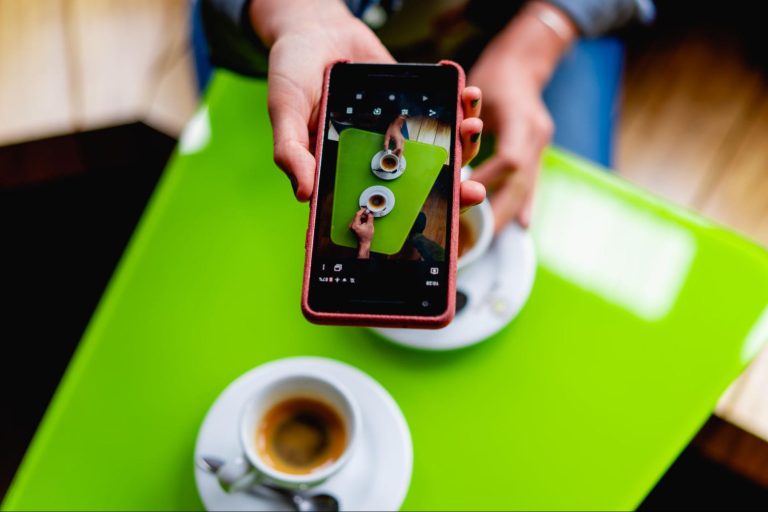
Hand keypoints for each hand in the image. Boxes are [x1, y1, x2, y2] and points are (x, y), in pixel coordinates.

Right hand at [252, 0, 485, 209]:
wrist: (316, 28)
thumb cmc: (292, 71)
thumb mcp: (283, 109)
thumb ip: (290, 151)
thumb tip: (303, 194)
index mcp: (345, 171)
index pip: (379, 207)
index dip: (407, 220)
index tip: (437, 219)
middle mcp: (375, 158)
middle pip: (418, 186)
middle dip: (450, 191)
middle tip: (472, 189)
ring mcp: (397, 133)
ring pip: (437, 151)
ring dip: (462, 145)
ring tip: (471, 126)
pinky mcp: (412, 107)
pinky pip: (441, 114)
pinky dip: (459, 107)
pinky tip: (467, 95)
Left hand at [349, 207, 373, 257]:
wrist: (364, 242)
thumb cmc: (366, 236)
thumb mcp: (370, 225)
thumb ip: (370, 218)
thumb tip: (370, 213)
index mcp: (355, 225)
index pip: (357, 215)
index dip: (362, 211)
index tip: (366, 209)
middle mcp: (352, 225)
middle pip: (357, 216)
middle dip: (363, 214)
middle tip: (368, 213)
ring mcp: (352, 226)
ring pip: (357, 218)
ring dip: (362, 217)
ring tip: (367, 218)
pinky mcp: (353, 227)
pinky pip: (357, 221)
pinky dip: (361, 220)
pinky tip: (365, 221)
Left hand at [468, 2, 575, 230]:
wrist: (525, 61)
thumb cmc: (496, 74)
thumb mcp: (477, 91)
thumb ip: (465, 120)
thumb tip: (448, 153)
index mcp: (522, 118)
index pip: (508, 160)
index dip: (487, 181)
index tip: (463, 197)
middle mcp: (536, 134)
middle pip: (520, 182)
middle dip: (498, 211)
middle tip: (476, 236)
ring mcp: (542, 143)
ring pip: (526, 187)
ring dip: (508, 214)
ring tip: (491, 238)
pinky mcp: (540, 150)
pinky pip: (533, 183)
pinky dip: (525, 204)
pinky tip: (522, 225)